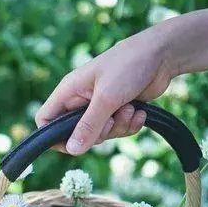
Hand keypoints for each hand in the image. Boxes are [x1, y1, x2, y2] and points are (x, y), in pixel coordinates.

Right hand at [35, 22, 178, 153]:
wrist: (161, 55)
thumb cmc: (128, 66)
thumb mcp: (106, 98)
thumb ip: (89, 126)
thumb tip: (72, 150)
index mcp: (69, 91)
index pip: (46, 119)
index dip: (53, 136)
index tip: (73, 144)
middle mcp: (81, 100)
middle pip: (77, 133)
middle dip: (99, 132)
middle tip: (112, 119)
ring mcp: (100, 106)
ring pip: (101, 134)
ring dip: (118, 127)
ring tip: (130, 109)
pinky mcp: (118, 110)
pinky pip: (118, 130)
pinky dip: (130, 125)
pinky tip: (139, 112)